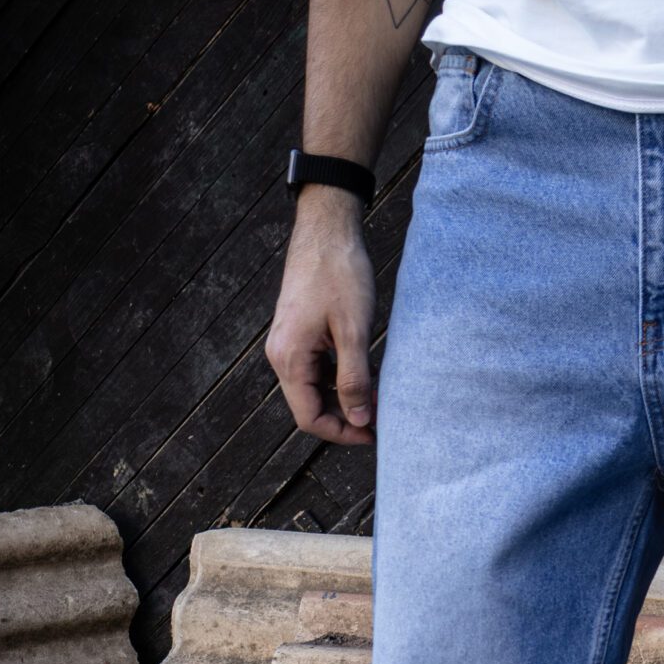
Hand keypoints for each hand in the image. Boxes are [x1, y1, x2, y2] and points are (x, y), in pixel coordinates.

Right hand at [266, 195, 377, 444]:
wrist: (326, 228)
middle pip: (309, 406)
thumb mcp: (354, 331)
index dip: (342, 433)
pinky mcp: (299, 332)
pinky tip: (368, 373)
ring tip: (379, 397)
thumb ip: (355, 379)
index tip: (374, 434)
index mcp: (289, 358)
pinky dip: (340, 378)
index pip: (309, 417)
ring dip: (344, 398)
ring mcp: (288, 343)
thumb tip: (360, 420)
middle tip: (381, 419)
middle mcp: (281, 354)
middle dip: (345, 418)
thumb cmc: (340, 274)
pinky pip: (317, 368)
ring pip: (315, 388)